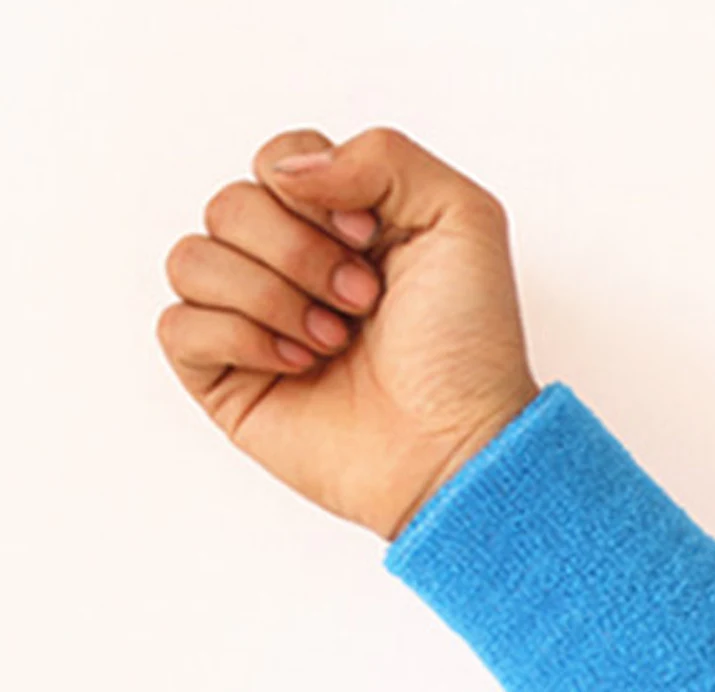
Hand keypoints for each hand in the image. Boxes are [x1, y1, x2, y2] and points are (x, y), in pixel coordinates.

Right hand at [157, 126, 540, 540]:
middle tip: (361, 302)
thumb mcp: (462, 217)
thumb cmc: (467, 348)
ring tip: (331, 340)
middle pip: (230, 205)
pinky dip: (239, 338)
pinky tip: (298, 367)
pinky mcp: (227, 379)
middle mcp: (292, 269)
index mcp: (342, 225)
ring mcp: (255, 324)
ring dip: (270, 296)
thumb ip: (383, 156)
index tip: (369, 239)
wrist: (454, 444)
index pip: (277, 161)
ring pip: (192, 258)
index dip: (313, 190)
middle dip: (299, 252)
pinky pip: (178, 325)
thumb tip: (286, 173)